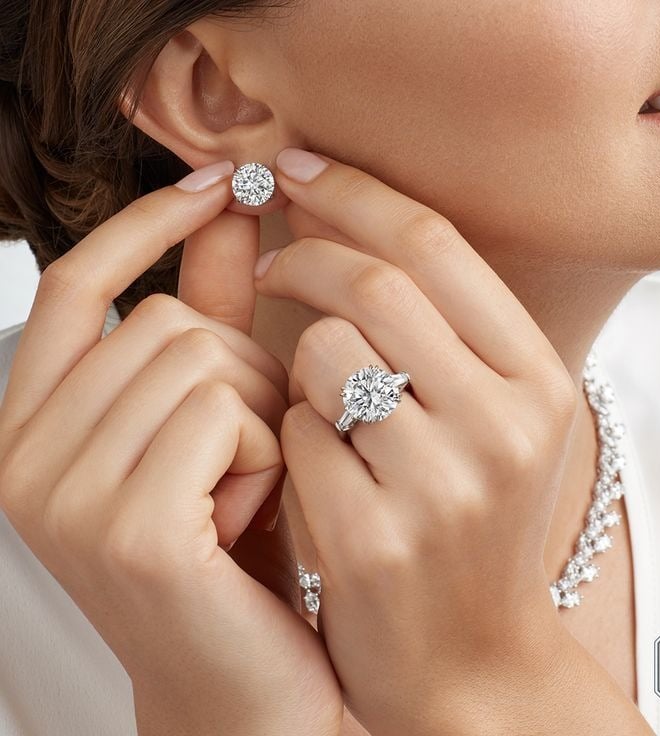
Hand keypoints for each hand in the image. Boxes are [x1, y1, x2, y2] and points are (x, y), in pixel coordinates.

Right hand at [0, 163, 341, 735]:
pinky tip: (257, 511)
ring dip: (257, 413)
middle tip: (257, 447)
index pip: (77, 283)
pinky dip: (267, 452)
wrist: (250, 683)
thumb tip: (228, 205)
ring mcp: (62, 496)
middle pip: (164, 322)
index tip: (223, 184)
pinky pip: (224, 414)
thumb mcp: (218, 421)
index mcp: (33, 426)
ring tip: (255, 484)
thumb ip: (214, 311)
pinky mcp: (125, 529)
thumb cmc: (237, 551)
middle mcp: (23, 457)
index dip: (149, 223)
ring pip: (198, 358)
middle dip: (243, 367)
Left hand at [253, 149, 652, 734]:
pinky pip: (294, 431)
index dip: (354, 193)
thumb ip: (429, 323)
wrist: (467, 657)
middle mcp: (505, 426)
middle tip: (270, 266)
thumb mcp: (484, 420)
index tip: (293, 169)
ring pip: (325, 354)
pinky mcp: (374, 540)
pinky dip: (286, 434)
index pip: (435, 246)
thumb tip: (335, 211)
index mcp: (538, 381)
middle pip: (374, 286)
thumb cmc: (468, 523)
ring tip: (319, 406)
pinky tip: (311, 471)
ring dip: (300, 367)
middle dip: (304, 260)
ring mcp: (442, 487)